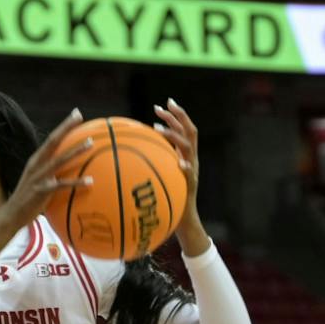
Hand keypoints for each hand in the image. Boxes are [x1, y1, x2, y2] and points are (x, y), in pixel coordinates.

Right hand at [0, 110, 92, 240]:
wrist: (12, 214)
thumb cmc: (28, 199)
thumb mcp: (38, 180)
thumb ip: (51, 172)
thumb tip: (68, 169)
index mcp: (36, 160)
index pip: (51, 139)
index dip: (63, 126)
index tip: (76, 114)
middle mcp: (37, 164)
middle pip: (53, 141)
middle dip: (66, 127)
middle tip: (79, 116)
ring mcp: (39, 177)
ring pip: (60, 160)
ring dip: (75, 151)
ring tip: (90, 143)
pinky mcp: (42, 190)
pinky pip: (62, 185)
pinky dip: (77, 182)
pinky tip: (90, 181)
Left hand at [152, 99, 206, 251]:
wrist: (183, 220)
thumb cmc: (169, 198)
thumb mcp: (161, 177)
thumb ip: (155, 163)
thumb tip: (131, 153)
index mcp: (186, 156)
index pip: (184, 129)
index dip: (176, 115)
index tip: (163, 103)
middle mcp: (191, 159)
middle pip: (190, 132)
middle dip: (178, 116)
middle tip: (162, 105)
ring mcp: (193, 171)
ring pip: (188, 147)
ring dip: (174, 136)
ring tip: (157, 129)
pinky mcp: (190, 185)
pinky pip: (189, 174)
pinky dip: (185, 167)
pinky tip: (179, 164)